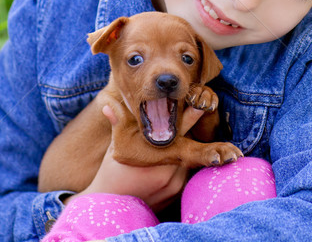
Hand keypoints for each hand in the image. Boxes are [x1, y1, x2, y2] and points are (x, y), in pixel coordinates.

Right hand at [64, 104, 203, 212]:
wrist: (112, 208)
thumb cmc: (112, 172)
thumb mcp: (116, 145)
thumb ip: (118, 122)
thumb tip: (108, 104)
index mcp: (156, 154)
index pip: (180, 129)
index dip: (191, 114)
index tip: (200, 103)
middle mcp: (170, 169)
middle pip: (190, 143)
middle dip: (195, 129)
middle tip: (204, 111)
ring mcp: (175, 183)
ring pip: (187, 157)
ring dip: (185, 146)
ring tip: (180, 136)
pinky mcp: (176, 193)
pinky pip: (184, 171)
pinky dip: (180, 161)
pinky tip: (173, 155)